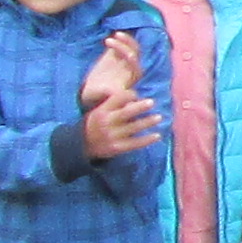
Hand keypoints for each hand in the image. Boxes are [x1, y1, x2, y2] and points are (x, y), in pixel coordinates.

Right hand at [78, 32, 156, 158]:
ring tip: (159, 117)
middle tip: (152, 102)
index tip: (137, 95)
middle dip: (139, 107)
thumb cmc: (95, 124)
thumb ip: (113, 104)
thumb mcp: (98, 111)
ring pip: (133, 128)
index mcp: (102, 110)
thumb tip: (135, 94)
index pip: (117, 99)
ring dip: (147, 122)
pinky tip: (157, 135)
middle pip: (126, 113)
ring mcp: (112, 136)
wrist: (81, 146)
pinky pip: (135, 143)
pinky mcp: (117, 148)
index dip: (129, 95)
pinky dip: (147, 139)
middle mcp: (107, 122)